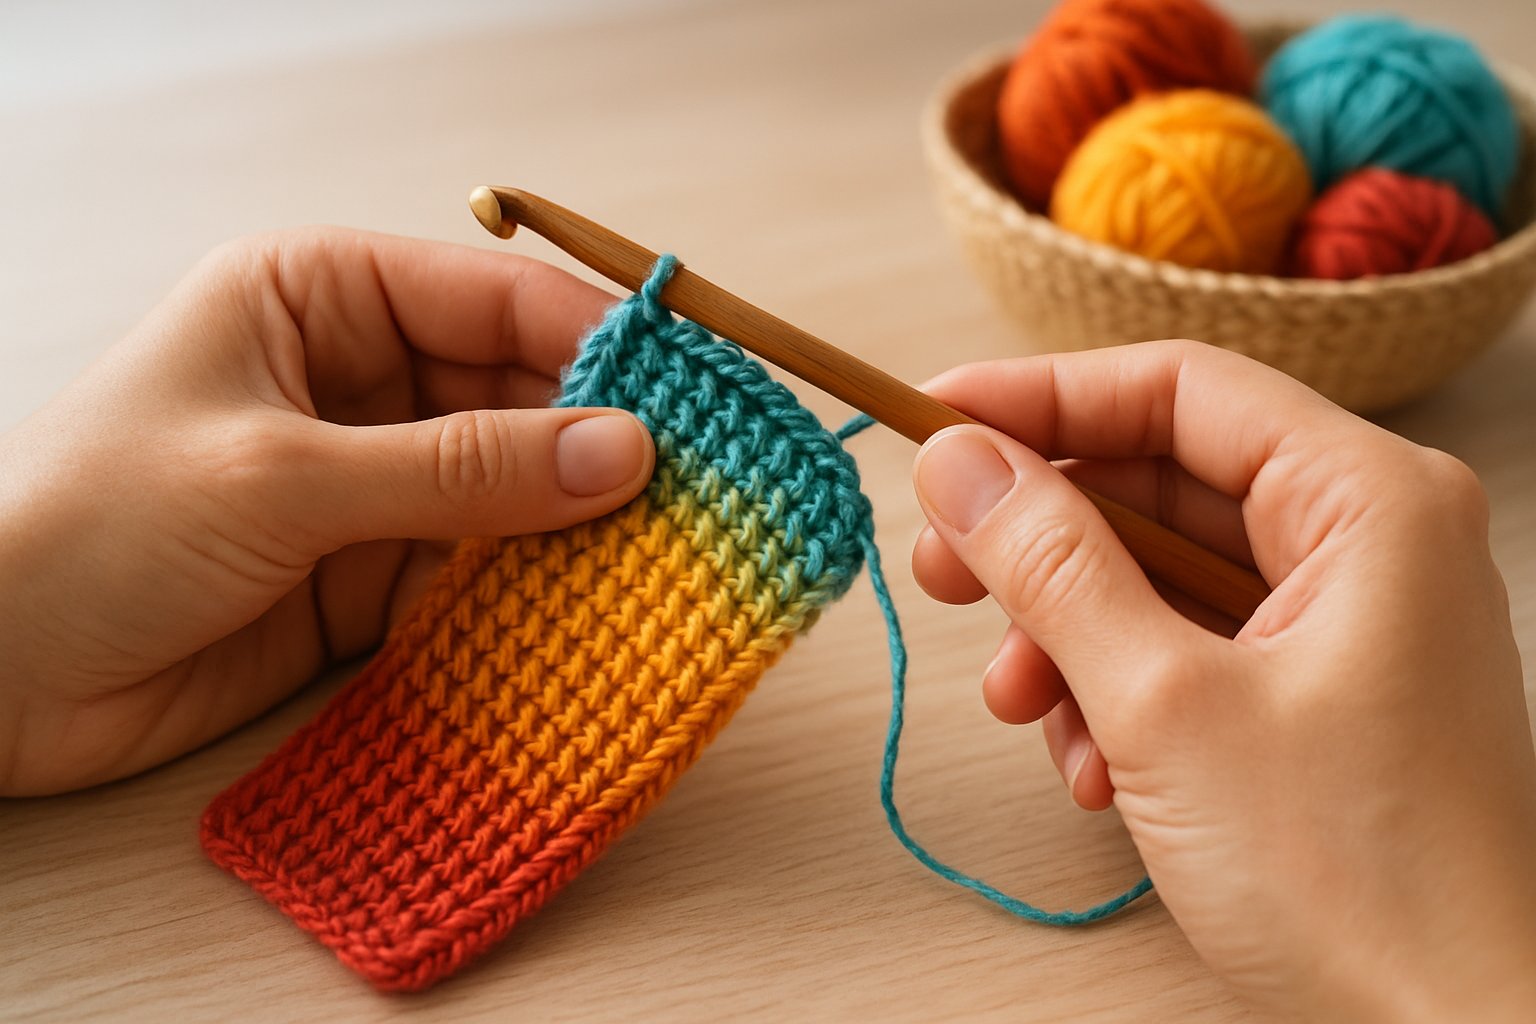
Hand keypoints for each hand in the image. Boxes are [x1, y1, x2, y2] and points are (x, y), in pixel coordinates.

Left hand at [0, 229, 652, 795]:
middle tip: (708, 497)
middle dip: (606, 447)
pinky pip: (479, 573)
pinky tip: (599, 617)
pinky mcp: (369, 575)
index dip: (605, 346)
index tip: (701, 401)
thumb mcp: (283, 477)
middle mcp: (359, 379)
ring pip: (513, 491)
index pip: (500, 300)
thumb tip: (622, 455)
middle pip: (522, 397)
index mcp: (323, 297)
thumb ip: (460, 470)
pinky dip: (536, 596)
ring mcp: (371, 482)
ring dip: (583, 529)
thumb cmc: (84, 524)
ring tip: (677, 562)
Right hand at [910, 341, 1535, 1020]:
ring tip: (1021, 709)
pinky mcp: (1316, 694)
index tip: (930, 426)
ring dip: (1068, 637)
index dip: (1039, 398)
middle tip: (942, 572)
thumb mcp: (1163, 705)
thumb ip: (1051, 565)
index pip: (1177, 389)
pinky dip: (1116, 695)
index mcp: (1366, 502)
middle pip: (1158, 483)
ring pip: (1159, 577)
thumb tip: (957, 463)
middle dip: (1040, 539)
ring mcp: (1343, 622)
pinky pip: (1185, 651)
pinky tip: (1095, 771)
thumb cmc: (1356, 880)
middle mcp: (1364, 542)